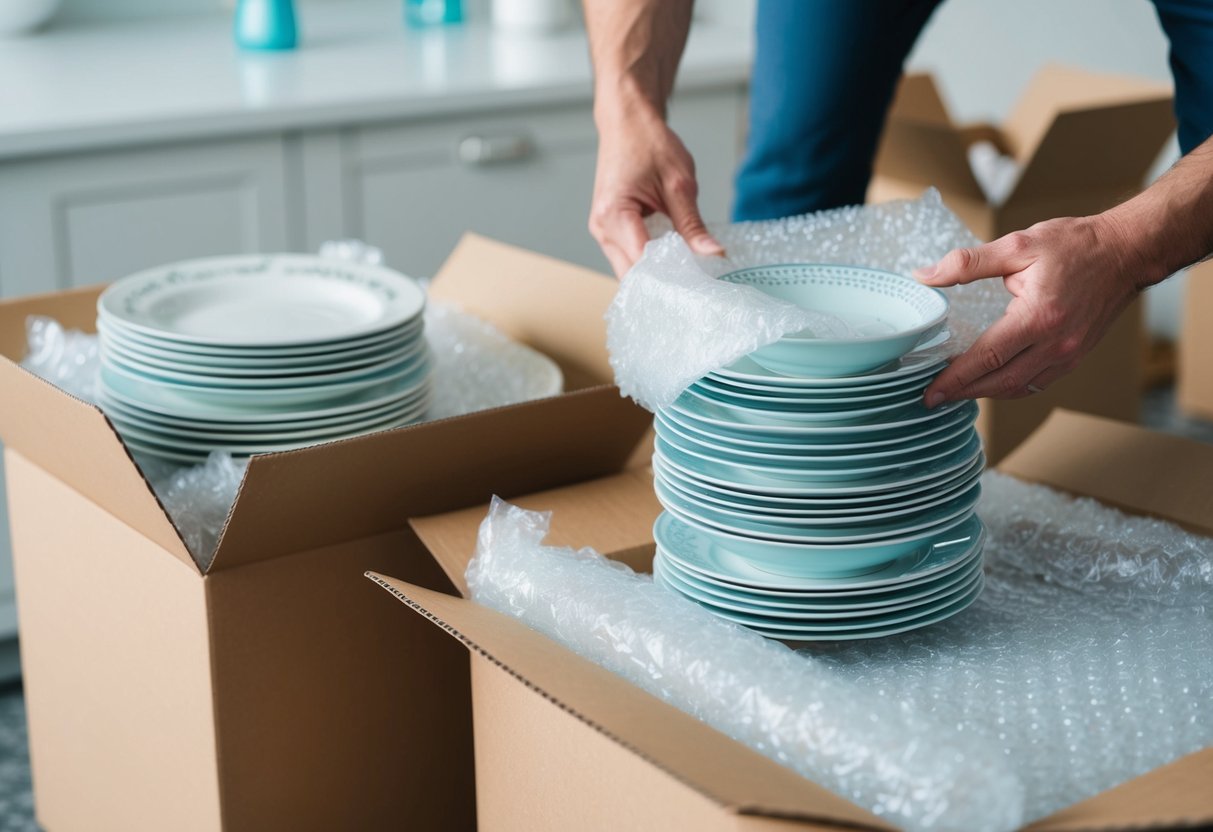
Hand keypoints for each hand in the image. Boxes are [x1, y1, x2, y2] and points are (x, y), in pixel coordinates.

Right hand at [589, 104, 724, 277]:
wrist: (627, 121)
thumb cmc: (647, 142)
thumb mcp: (679, 184)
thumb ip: (693, 225)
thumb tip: (713, 254)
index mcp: (615, 216)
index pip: (642, 263)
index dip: (670, 277)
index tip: (698, 283)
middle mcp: (602, 228)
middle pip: (631, 275)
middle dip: (662, 283)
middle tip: (695, 286)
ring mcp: (603, 231)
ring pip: (629, 269)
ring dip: (656, 273)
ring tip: (687, 273)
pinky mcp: (610, 229)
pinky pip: (629, 255)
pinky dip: (650, 261)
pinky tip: (673, 258)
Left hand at [913, 214, 1149, 406]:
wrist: (1126, 252)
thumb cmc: (1075, 245)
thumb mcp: (1018, 246)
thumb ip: (967, 263)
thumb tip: (925, 276)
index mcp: (1038, 317)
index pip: (987, 358)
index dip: (956, 378)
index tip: (931, 392)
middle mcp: (1055, 343)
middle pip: (1001, 382)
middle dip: (964, 392)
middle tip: (934, 398)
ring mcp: (1068, 354)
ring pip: (1019, 387)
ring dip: (986, 394)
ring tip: (957, 392)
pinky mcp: (1075, 356)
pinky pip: (1037, 382)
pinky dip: (1010, 387)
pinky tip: (992, 382)